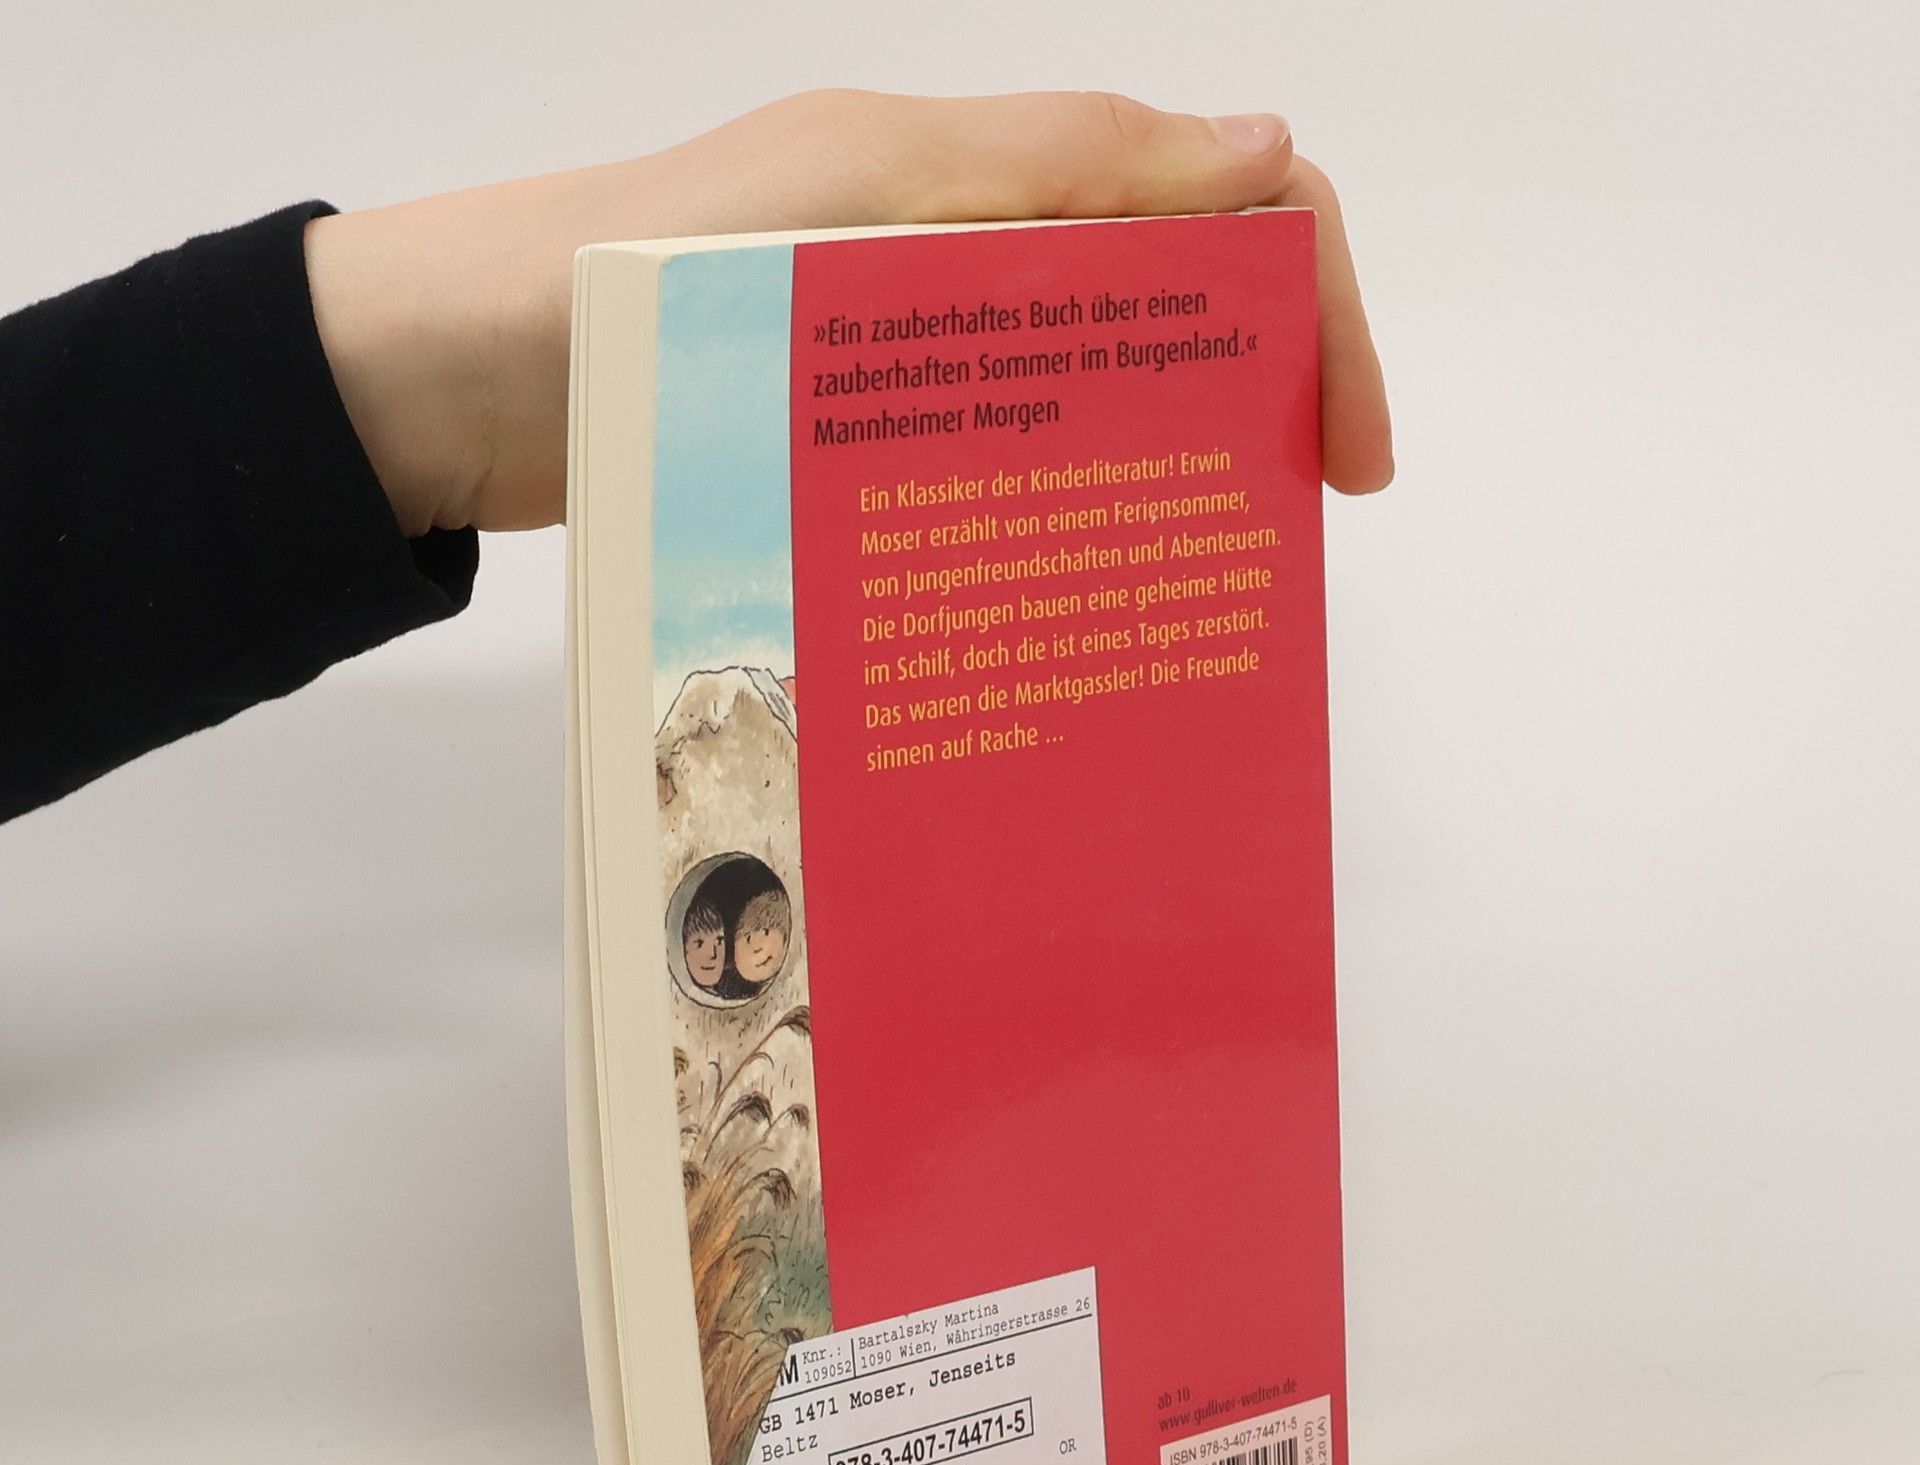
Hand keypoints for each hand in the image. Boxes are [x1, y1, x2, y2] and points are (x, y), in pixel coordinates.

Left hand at [303, 88, 1392, 538]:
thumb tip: (1272, 160)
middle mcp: (966, 261)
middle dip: (1248, 415)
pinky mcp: (852, 443)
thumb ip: (1061, 173)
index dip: (1317, 314)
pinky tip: (1051, 599)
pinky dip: (1042, 520)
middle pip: (1169, 321)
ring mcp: (911, 359)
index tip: (1345, 462)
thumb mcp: (862, 192)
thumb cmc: (643, 274)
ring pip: (1084, 406)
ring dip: (1150, 484)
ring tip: (1169, 602)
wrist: (457, 381)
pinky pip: (985, 469)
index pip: (1225, 211)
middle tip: (1262, 553)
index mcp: (991, 179)